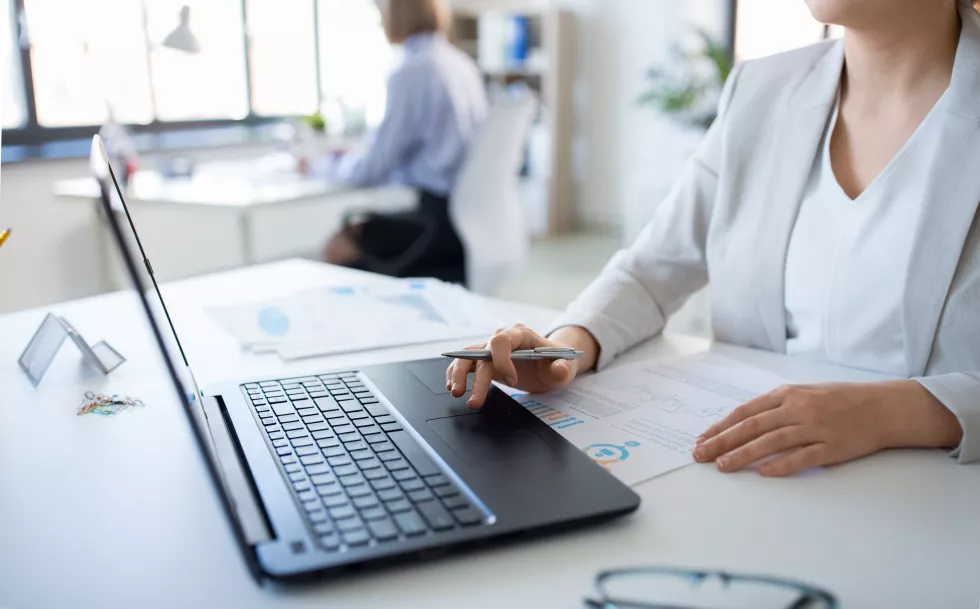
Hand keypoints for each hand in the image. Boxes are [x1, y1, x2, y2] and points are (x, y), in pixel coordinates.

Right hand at [446, 324, 595, 407]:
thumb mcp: (564, 367)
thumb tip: (558, 369)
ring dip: (459, 374)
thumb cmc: (555, 361)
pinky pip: (465, 363)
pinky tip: (452, 386)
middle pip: (482, 353)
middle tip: (475, 401)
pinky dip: (456, 373)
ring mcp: (491, 349)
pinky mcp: (484, 360)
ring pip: (467, 356)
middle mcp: (502, 338)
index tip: (512, 381)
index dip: (502, 361)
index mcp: (521, 334)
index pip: (502, 341)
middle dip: (477, 379)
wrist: (549, 363)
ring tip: (455, 392)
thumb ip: (563, 368)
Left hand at [692, 380, 961, 476]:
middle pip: (751, 427)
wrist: (883, 406)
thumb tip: (743, 423)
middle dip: (722, 442)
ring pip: (771, 443)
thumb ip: (775, 407)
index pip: (745, 412)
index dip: (721, 427)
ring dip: (743, 455)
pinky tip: (763, 472)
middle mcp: (797, 409)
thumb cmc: (840, 400)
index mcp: (787, 394)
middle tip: (701, 455)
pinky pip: (802, 458)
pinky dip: (781, 465)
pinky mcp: (832, 447)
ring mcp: (814, 428)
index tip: (702, 439)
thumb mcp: (804, 393)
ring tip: (723, 466)